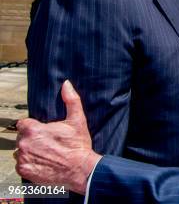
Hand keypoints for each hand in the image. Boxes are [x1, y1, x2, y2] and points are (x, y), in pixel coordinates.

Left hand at [15, 80, 100, 194]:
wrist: (80, 169)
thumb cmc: (78, 145)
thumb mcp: (77, 120)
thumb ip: (70, 100)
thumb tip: (66, 84)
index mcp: (33, 129)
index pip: (23, 124)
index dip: (34, 127)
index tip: (44, 132)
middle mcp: (24, 143)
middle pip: (22, 138)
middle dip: (32, 139)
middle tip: (48, 144)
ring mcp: (23, 158)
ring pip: (21, 151)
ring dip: (30, 152)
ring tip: (46, 154)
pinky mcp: (24, 170)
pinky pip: (21, 165)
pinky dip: (30, 164)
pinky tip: (43, 163)